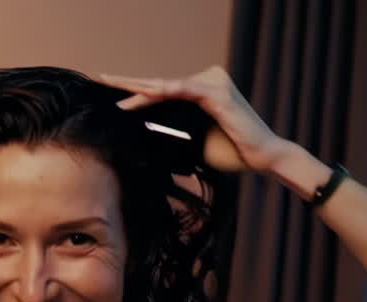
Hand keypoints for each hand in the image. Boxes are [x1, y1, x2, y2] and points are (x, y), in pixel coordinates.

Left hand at [98, 67, 291, 173]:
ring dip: (142, 92)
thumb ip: (175, 132)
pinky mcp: (218, 93)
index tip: (113, 97)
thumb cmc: (231, 151)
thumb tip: (146, 131)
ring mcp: (214, 84)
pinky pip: (185, 91)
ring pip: (169, 86)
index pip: (164, 90)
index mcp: (202, 89)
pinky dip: (164, 92)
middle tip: (103, 78)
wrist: (262, 157)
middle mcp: (208, 80)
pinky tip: (146, 93)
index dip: (137, 92)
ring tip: (119, 99)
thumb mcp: (194, 141)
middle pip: (162, 84)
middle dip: (131, 84)